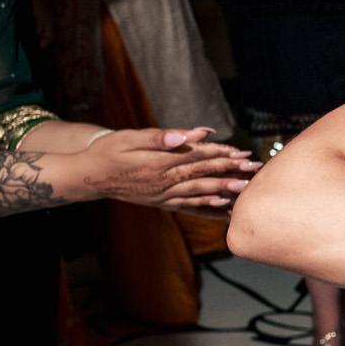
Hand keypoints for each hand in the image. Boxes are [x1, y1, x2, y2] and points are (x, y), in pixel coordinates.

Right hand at [77, 127, 257, 216]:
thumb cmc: (109, 151)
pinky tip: (225, 211)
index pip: (196, 157)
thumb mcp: (130, 138)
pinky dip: (207, 209)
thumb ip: (160, 137)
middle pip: (203, 175)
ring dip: (225, 190)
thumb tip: (186, 134)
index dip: (220, 153)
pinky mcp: (162, 203)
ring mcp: (164, 196)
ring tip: (247, 190)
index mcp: (159, 164)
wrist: (89, 177)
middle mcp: (164, 183)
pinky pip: (188, 208)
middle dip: (231, 172)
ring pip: (199, 193)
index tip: (241, 151)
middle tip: (254, 170)